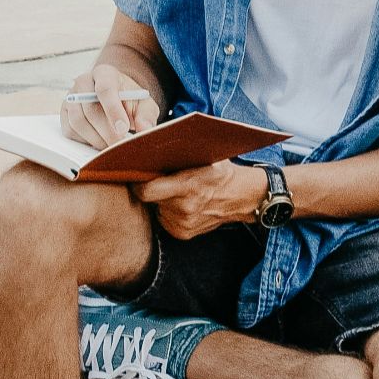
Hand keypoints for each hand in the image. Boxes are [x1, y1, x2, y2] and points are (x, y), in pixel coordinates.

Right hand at [61, 64, 161, 148]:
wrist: (115, 99)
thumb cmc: (129, 100)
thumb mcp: (143, 104)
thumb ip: (146, 115)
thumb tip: (145, 129)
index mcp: (105, 73)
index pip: (105, 89)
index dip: (113, 110)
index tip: (123, 128)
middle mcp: (83, 82)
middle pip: (90, 109)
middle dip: (107, 131)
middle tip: (120, 146)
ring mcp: (70, 97)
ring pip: (78, 122)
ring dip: (96, 139)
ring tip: (112, 146)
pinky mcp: (64, 114)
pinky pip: (70, 131)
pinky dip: (86, 141)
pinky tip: (100, 142)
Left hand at [136, 161, 267, 239]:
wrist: (242, 197)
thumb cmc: (221, 172)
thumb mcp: (204, 156)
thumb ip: (178, 154)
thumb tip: (147, 144)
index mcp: (188, 186)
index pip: (146, 191)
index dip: (137, 183)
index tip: (136, 175)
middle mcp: (184, 208)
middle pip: (150, 199)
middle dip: (152, 189)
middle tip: (160, 179)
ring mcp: (183, 224)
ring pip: (156, 209)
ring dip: (160, 201)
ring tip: (176, 192)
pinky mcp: (183, 234)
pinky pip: (164, 219)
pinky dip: (168, 211)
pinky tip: (181, 203)